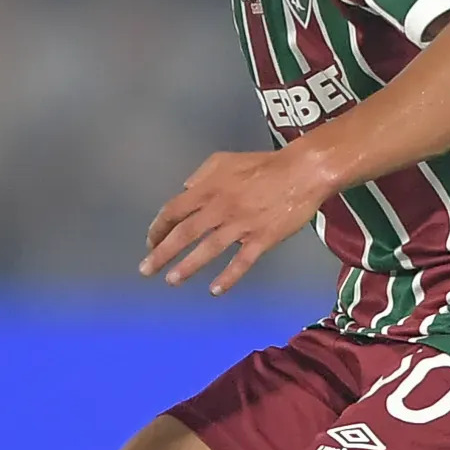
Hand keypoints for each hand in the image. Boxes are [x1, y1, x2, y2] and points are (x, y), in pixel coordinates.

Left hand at [143, 148, 330, 294]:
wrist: (302, 172)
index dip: (158, 228)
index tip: (150, 242)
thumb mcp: (224, 159)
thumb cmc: (263, 164)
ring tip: (172, 281)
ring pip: (208, 250)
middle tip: (146, 270)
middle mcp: (219, 209)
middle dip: (162, 254)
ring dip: (187, 267)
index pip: (174, 211)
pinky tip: (215, 290)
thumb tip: (185, 191)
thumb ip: (201, 175)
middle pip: (184, 234)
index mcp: (209, 189)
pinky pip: (241, 262)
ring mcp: (240, 226)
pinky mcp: (262, 239)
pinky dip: (228, 277)